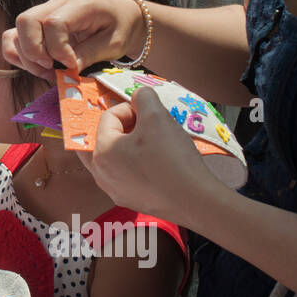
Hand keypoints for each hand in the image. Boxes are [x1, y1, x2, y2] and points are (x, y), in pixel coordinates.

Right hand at [2, 0, 145, 79]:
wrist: (121, 17)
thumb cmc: (120, 28)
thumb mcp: (114, 44)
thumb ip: (90, 54)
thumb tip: (67, 70)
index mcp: (79, 5)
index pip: (53, 23)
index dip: (58, 49)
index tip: (72, 66)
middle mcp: (56, 5)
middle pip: (26, 21)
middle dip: (35, 52)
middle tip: (53, 69)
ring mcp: (43, 13)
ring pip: (15, 31)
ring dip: (27, 57)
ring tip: (48, 70)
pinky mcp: (36, 26)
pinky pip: (13, 38)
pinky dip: (18, 55)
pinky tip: (38, 66)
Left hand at [80, 86, 220, 224]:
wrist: (195, 200)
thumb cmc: (172, 157)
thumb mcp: (157, 116)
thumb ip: (143, 98)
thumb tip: (139, 96)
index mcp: (102, 151)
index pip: (108, 117)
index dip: (130, 108)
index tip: (150, 112)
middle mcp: (101, 174)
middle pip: (104, 139)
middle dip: (123, 127)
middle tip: (144, 125)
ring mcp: (114, 190)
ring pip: (114, 158)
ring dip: (129, 146)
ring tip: (153, 143)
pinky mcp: (129, 201)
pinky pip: (126, 176)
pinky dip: (136, 165)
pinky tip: (157, 163)